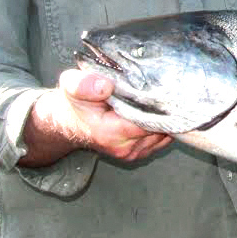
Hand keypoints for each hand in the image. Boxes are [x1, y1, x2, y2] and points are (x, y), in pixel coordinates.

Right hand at [20, 68, 172, 165]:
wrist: (71, 122)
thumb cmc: (75, 102)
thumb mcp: (72, 85)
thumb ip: (84, 84)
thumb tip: (105, 86)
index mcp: (110, 132)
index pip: (147, 121)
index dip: (157, 105)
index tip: (161, 90)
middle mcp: (123, 147)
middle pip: (159, 128)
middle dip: (163, 111)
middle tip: (165, 91)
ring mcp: (132, 153)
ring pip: (163, 134)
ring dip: (163, 118)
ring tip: (157, 100)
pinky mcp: (138, 153)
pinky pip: (161, 139)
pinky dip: (162, 126)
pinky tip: (155, 112)